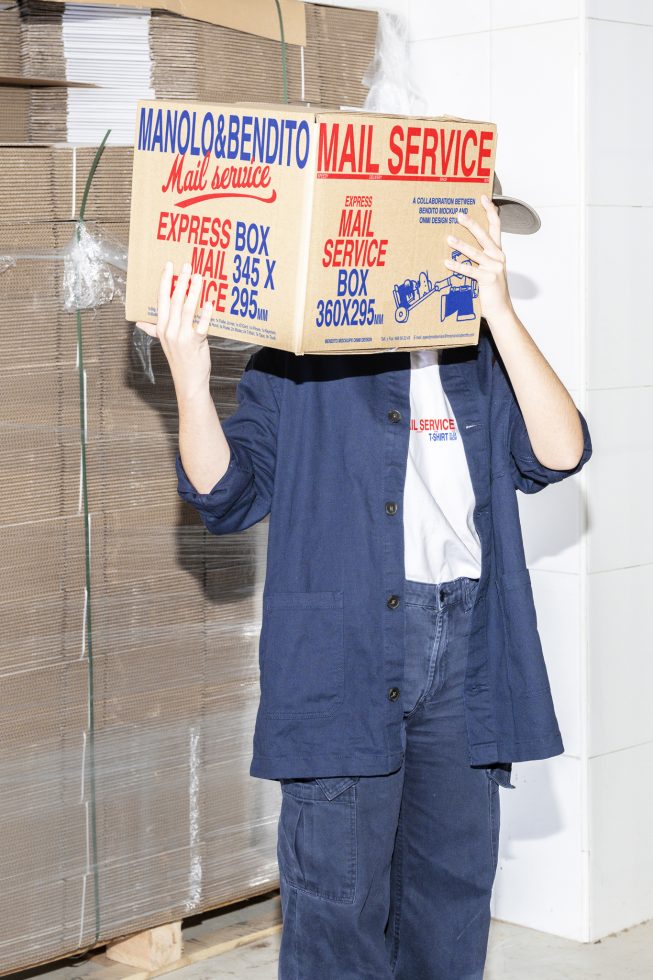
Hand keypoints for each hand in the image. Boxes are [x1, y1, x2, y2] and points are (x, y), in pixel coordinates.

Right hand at [136, 261, 213, 401]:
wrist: (188, 382)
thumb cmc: (180, 360)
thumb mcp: (164, 343)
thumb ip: (153, 330)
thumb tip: (139, 323)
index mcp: (161, 328)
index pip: (161, 300)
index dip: (164, 281)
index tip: (168, 266)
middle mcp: (169, 331)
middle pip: (174, 300)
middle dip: (180, 281)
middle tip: (187, 265)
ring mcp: (182, 337)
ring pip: (187, 309)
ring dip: (193, 291)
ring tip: (200, 277)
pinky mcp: (195, 344)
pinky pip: (201, 326)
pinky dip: (205, 314)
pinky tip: (210, 303)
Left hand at [443, 194, 513, 325]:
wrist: (500, 310)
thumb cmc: (491, 290)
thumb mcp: (488, 269)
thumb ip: (479, 257)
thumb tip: (459, 245)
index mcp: (498, 252)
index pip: (496, 226)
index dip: (490, 211)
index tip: (482, 198)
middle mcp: (498, 257)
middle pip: (484, 235)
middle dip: (471, 223)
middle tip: (458, 214)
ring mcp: (494, 268)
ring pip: (475, 252)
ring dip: (460, 244)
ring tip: (448, 238)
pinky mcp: (488, 279)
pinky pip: (470, 270)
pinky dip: (457, 266)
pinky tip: (447, 262)